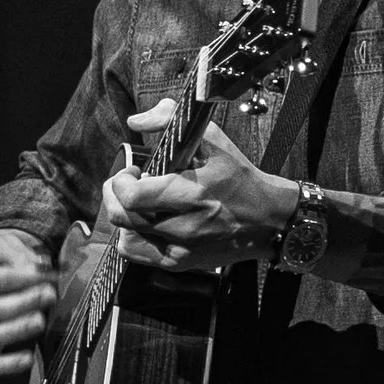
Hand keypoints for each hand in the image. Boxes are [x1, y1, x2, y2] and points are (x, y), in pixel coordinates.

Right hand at [0, 228, 55, 376]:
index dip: (23, 280)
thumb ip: (21, 259)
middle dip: (24, 304)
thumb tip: (37, 272)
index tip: (47, 277)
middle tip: (49, 295)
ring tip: (41, 320)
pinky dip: (6, 365)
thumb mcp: (6, 247)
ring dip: (18, 330)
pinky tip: (27, 358)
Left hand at [103, 98, 298, 272]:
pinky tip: (145, 223)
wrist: (267, 219)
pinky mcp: (180, 263)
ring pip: (125, 238)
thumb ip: (171, 120)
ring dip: (124, 217)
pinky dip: (133, 237)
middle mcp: (184, 226)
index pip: (132, 196)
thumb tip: (137, 120)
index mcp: (191, 193)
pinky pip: (138, 254)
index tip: (132, 171)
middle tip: (128, 184)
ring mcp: (181, 249)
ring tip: (137, 204)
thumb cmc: (240, 179)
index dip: (121, 181)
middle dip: (115, 195)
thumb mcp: (213, 140)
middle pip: (122, 217)